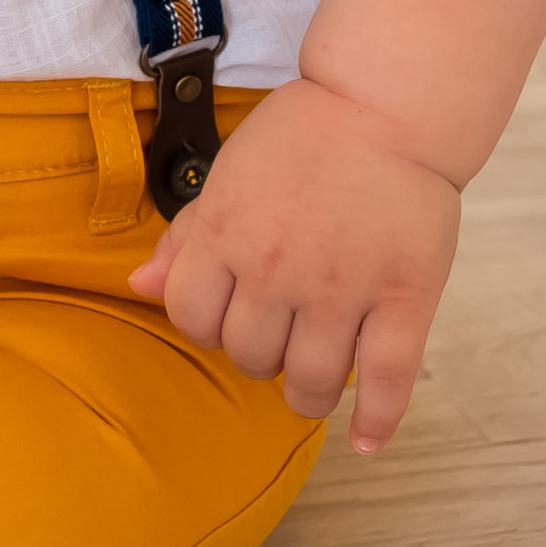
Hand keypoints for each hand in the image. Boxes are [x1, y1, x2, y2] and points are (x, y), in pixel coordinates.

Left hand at [126, 74, 459, 453]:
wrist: (385, 105)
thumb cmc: (304, 136)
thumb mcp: (227, 175)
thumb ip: (186, 236)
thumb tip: (140, 287)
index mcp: (227, 235)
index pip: (191, 319)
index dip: (206, 324)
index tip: (231, 316)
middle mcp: (278, 270)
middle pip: (250, 356)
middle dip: (260, 354)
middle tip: (283, 334)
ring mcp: (343, 289)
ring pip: (311, 381)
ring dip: (308, 393)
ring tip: (316, 379)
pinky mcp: (405, 298)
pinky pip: (388, 379)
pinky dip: (377, 421)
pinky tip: (365, 441)